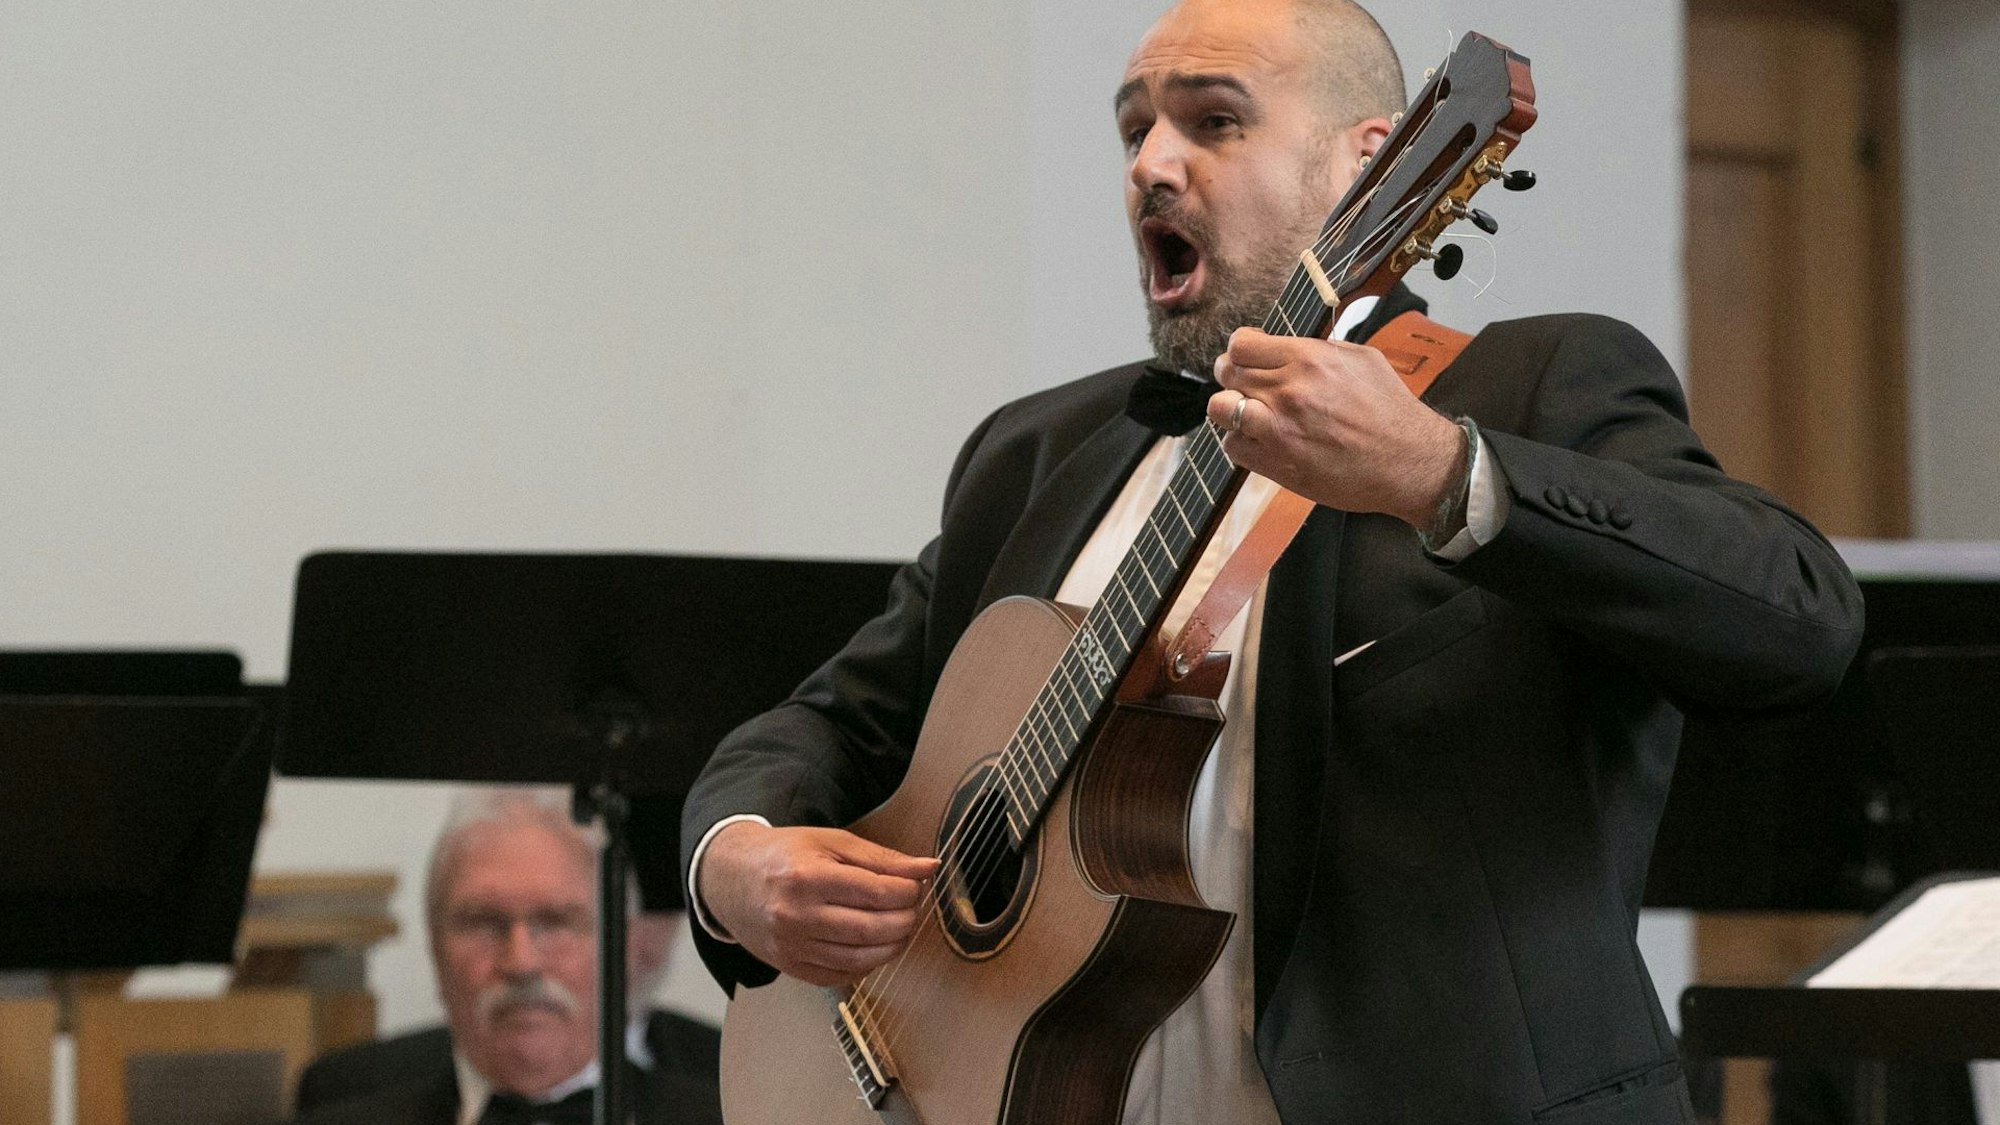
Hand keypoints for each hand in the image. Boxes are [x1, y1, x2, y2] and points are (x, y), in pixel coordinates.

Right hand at [697, 822, 937, 986]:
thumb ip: (881, 858)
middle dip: (905, 920)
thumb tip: (928, 868)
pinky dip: (866, 965)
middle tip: (912, 908)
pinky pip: (839, 977)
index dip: (907, 892)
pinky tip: (873, 947)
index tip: (915, 886)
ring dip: (892, 947)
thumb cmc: (783, 855)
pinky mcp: (789, 967)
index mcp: (807, 877)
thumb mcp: (831, 842)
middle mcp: (796, 915)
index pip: (875, 893)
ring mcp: (791, 946)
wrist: (729, 879)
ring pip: (859, 960)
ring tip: (899, 928)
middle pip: (871, 930)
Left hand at [1206, 327, 1464, 528]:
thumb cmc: (1390, 409)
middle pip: (1227, 373)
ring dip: (1228, 408)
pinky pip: (1233, 446)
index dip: (1240, 350)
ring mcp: (1278, 429)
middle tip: (1244, 385)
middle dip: (1232, 376)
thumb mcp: (1361, 359)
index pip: (1241, 344)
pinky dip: (1241, 442)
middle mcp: (1288, 391)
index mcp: (1308, 359)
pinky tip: (1260, 440)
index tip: (1248, 357)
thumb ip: (1318, 349)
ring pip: (1220, 409)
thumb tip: (1288, 347)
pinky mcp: (1276, 463)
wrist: (1408, 461)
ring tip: (1246, 412)